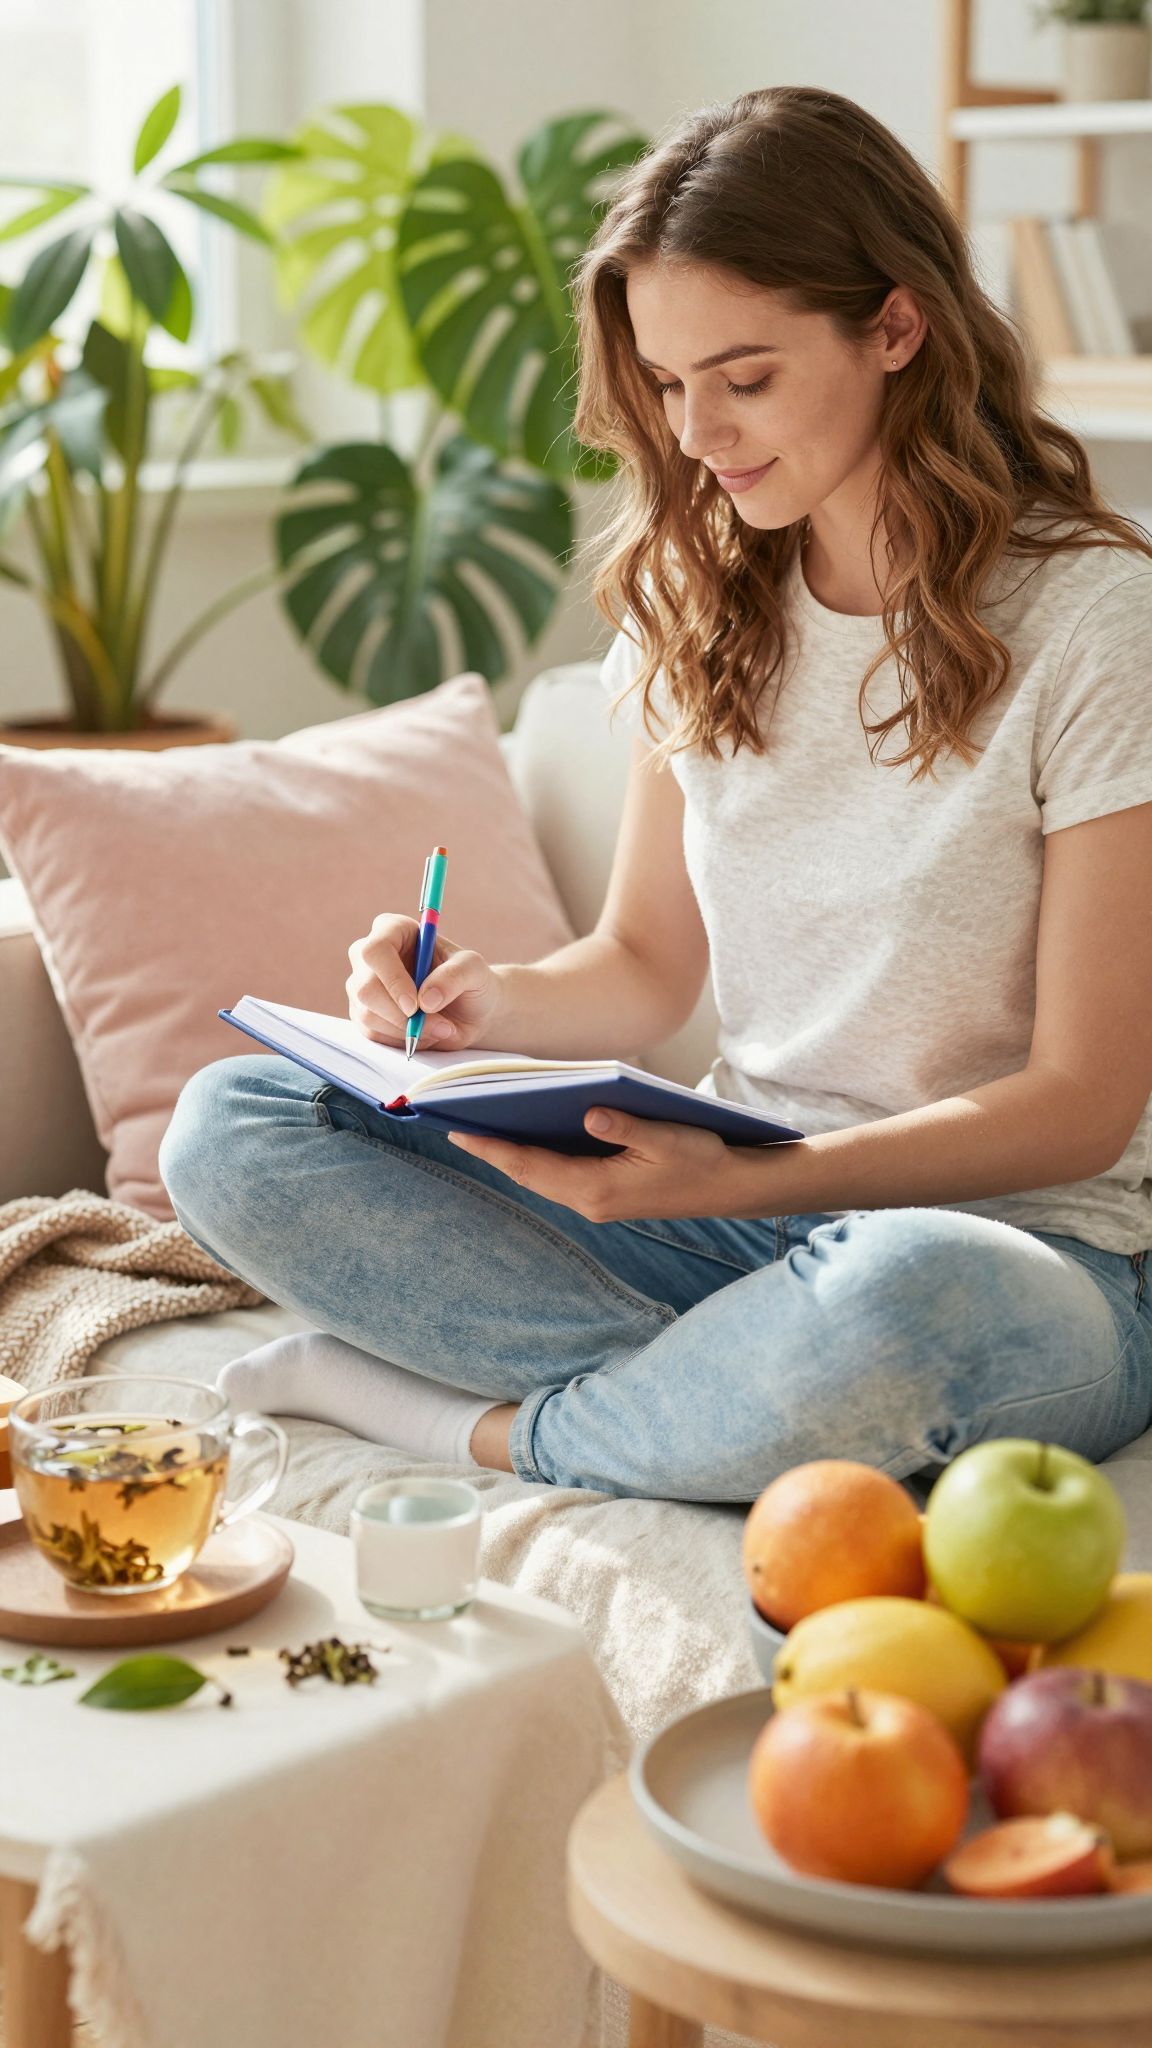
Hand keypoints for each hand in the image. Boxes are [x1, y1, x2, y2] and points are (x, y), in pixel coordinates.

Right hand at [346, 912, 499, 1051]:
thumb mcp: (474, 970)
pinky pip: (372, 1034)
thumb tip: (425, 1000)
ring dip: (408, 1029)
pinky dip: (402, 1039)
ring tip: (441, 1027)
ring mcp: (363, 986)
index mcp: (394, 930)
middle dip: (401, 1014)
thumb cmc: (470, 981)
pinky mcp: (364, 1014)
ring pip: (367, 1014)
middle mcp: (371, 956)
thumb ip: (454, 975)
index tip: (416, 1004)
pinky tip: (425, 1033)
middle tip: (437, 1024)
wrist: (470, 1012)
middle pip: (365, 987)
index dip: (392, 979)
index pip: (375, 950)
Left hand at [447, 1106, 752, 1220]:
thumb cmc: (703, 1158)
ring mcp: (597, 1201)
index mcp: (599, 1188)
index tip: (459, 1130)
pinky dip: (537, 1159)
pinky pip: (559, 1177)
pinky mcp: (606, 1195)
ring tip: (480, 1128)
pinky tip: (526, 1138)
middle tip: (454, 1124)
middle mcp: (591, 1201)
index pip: (532, 1165)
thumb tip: (590, 1113)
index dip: (493, 1148)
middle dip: (492, 1151)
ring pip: (541, 1177)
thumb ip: (627, 1126)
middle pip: (528, 1174)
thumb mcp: (668, 1136)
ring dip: (511, 1156)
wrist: (731, 1188)